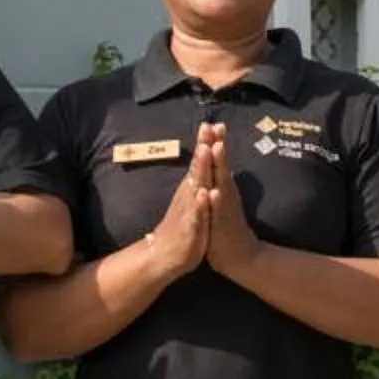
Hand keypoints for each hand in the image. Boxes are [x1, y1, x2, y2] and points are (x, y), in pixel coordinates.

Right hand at [142, 137, 213, 281]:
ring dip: (201, 168)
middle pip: (197, 167)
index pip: (200, 162)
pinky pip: (196, 214)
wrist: (165, 255)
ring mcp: (188, 210)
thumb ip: (197, 183)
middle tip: (207, 126)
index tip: (213, 122)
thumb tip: (202, 166)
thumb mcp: (193, 202)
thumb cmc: (184, 227)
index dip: (206, 142)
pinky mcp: (190, 228)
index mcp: (192, 189)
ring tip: (206, 149)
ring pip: (196, 186)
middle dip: (203, 147)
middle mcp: (188, 195)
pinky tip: (205, 193)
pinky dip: (200, 203)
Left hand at [197, 124, 265, 280]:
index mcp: (223, 188)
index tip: (211, 122)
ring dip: (220, 166)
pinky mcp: (223, 224)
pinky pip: (218, 211)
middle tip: (217, 125)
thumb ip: (221, 184)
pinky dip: (216, 201)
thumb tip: (221, 168)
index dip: (214, 143)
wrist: (240, 257)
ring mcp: (225, 208)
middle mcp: (226, 194)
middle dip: (218, 146)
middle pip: (221, 166)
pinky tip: (214, 191)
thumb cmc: (227, 228)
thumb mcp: (221, 202)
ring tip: (218, 148)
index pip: (218, 162)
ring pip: (222, 183)